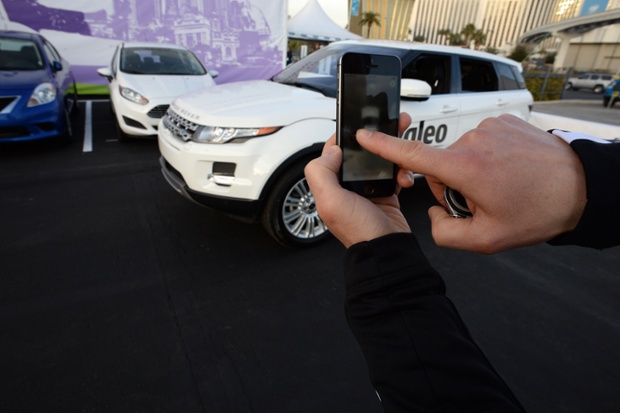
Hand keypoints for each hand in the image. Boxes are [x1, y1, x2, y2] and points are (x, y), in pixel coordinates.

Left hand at [304, 115, 413, 247]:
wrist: (387, 250)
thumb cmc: (359, 231)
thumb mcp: (330, 201)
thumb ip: (321, 172)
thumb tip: (331, 150)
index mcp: (330, 185)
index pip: (333, 152)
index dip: (345, 137)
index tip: (360, 124)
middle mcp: (346, 186)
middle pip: (358, 153)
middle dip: (374, 140)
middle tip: (389, 126)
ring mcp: (366, 190)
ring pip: (378, 160)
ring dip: (391, 154)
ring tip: (402, 150)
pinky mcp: (385, 193)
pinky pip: (393, 173)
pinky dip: (401, 171)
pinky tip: (405, 177)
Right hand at [355, 114, 586, 252]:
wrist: (581, 187)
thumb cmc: (538, 212)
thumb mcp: (487, 240)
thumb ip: (445, 233)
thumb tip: (435, 213)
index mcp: (465, 168)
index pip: (412, 154)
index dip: (383, 145)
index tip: (364, 135)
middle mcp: (473, 141)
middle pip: (440, 166)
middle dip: (453, 185)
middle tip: (484, 201)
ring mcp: (489, 127)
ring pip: (461, 154)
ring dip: (472, 172)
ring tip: (502, 186)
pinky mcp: (502, 120)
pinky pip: (480, 142)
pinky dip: (488, 158)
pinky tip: (509, 170)